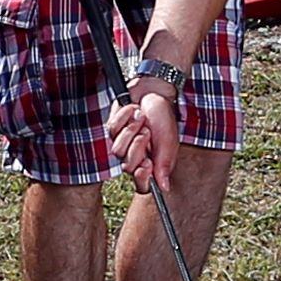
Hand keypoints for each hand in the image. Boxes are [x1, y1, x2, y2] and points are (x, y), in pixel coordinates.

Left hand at [109, 66, 181, 192]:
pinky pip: (112, 130)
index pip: (142, 185)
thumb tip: (164, 188)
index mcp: (151, 164)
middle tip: (147, 133)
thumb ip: (164, 165)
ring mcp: (121, 144)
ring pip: (117, 150)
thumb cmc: (163, 116)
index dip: (142, 179)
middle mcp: (135, 157)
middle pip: (127, 167)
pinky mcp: (112, 130)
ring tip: (141, 120)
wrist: (153, 92)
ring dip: (131, 130)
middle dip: (138, 147)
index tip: (147, 165)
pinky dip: (124, 118)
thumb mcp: (168, 141)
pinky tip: (133, 112)